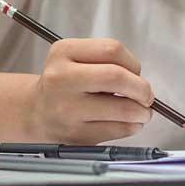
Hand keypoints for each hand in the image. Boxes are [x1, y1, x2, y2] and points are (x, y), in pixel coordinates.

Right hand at [28, 38, 153, 144]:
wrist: (37, 113)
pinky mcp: (77, 135)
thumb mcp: (76, 59)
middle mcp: (61, 79)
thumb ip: (107, 62)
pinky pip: (119, 130)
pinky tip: (129, 123)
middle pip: (117, 77)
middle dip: (142, 89)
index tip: (137, 74)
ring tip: (141, 112)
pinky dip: (133, 127)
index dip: (133, 63)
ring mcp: (68, 110)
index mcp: (64, 52)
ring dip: (142, 112)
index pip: (112, 50)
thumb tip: (142, 83)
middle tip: (147, 96)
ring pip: (123, 109)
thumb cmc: (65, 84)